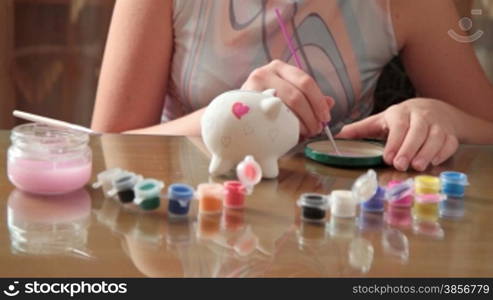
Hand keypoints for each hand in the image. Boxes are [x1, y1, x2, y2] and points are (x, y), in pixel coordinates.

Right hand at [241, 60, 333, 137]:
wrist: (234, 110)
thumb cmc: (263, 104)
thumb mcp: (287, 96)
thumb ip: (308, 99)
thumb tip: (330, 102)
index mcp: (280, 68)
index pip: (305, 81)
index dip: (318, 101)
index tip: (325, 118)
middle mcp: (266, 71)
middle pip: (297, 95)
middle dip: (311, 115)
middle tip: (315, 130)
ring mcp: (253, 85)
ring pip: (285, 106)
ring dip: (300, 123)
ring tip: (304, 134)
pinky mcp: (245, 101)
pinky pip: (270, 115)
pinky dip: (284, 127)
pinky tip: (288, 133)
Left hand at [337, 98, 459, 170]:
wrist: (434, 109)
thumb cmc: (401, 119)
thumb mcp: (380, 121)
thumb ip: (360, 129)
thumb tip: (335, 135)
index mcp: (400, 112)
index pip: (398, 125)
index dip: (394, 141)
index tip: (387, 158)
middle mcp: (421, 116)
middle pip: (417, 131)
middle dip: (409, 149)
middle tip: (400, 165)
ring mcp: (438, 124)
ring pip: (435, 136)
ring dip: (427, 152)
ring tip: (418, 166)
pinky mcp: (450, 133)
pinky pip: (450, 142)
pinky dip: (443, 152)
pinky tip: (434, 162)